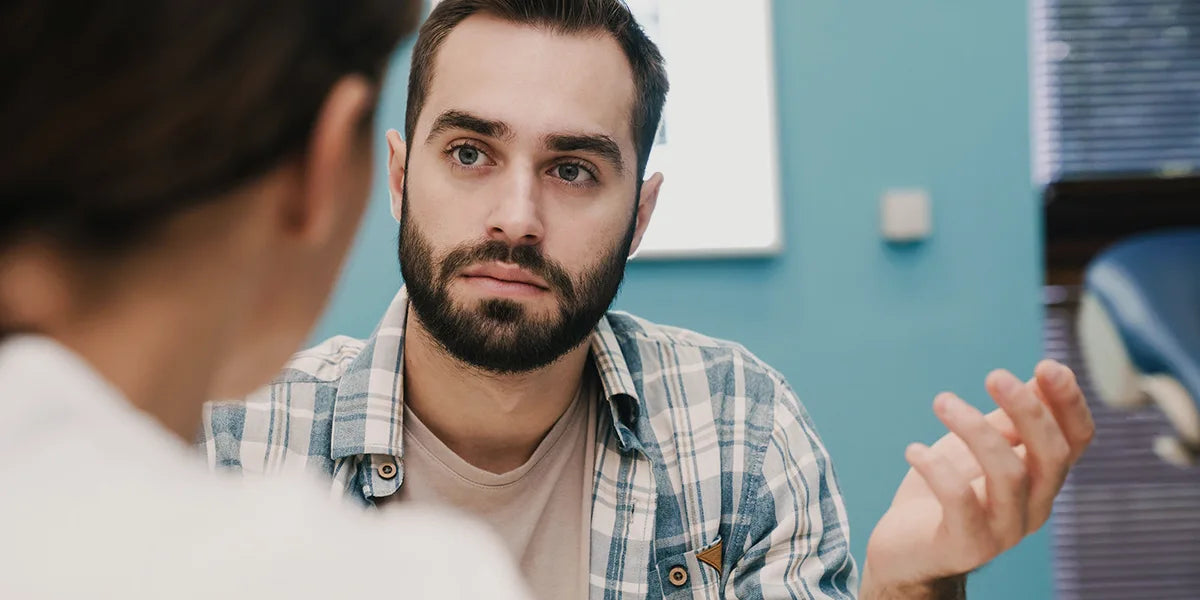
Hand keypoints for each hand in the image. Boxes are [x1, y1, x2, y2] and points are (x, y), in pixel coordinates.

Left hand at [861, 360, 1094, 597]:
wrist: (905, 549)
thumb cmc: (946, 489)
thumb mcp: (980, 444)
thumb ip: (1012, 417)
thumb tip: (1044, 374)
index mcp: (1042, 478)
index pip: (1078, 440)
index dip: (1069, 402)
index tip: (1046, 365)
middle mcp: (1034, 507)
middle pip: (1053, 456)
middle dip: (1029, 410)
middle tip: (994, 374)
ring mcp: (1004, 531)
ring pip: (1010, 475)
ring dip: (975, 430)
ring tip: (941, 401)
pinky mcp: (966, 546)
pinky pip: (961, 503)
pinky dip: (938, 470)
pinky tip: (913, 450)